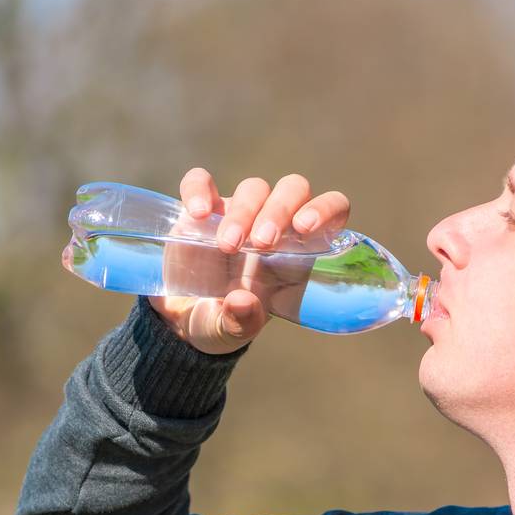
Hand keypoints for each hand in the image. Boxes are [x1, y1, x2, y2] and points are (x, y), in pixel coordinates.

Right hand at [150, 168, 350, 355]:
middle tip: (261, 244)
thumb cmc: (223, 323)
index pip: (331, 211)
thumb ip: (241, 323)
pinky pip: (202, 182)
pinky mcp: (204, 210)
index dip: (325, 210)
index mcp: (298, 254)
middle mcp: (274, 226)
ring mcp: (240, 214)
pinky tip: (198, 213)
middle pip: (293, 190)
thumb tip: (243, 302)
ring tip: (227, 246)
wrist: (182, 320)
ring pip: (254, 188)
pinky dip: (199, 189)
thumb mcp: (232, 332)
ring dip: (243, 212)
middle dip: (279, 211)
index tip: (305, 228)